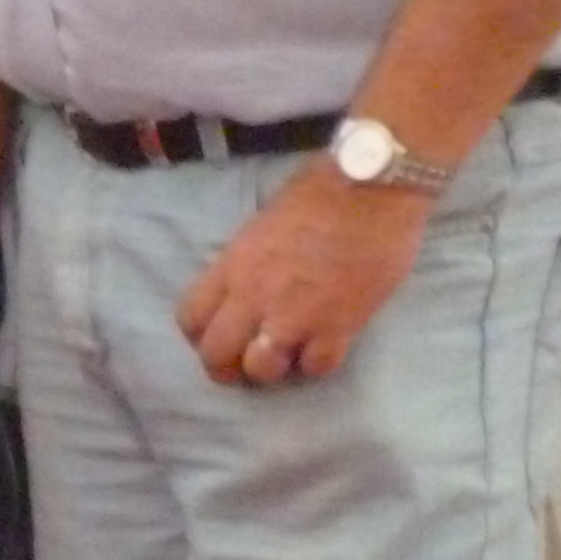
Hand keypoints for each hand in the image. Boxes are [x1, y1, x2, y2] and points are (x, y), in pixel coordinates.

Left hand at [178, 166, 427, 387]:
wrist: (370, 189)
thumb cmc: (318, 193)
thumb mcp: (261, 227)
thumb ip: (248, 264)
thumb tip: (248, 285)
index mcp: (231, 267)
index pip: (190, 318)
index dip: (201, 337)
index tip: (220, 338)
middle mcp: (252, 296)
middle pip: (216, 354)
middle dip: (227, 369)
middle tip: (246, 368)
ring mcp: (294, 315)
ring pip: (262, 369)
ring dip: (272, 371)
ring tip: (287, 359)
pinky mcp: (337, 326)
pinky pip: (316, 367)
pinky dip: (318, 365)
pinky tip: (325, 350)